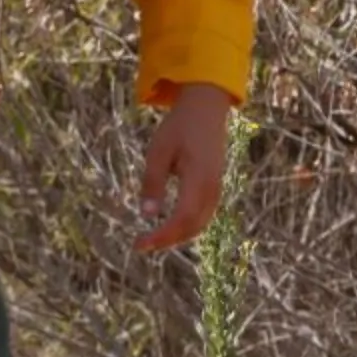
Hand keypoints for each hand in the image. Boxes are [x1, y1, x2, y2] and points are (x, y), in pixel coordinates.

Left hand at [136, 83, 233, 252]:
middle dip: (167, 241)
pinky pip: (203, 215)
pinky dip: (186, 226)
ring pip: (200, 223)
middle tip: (140, 245)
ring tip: (151, 240)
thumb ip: (153, 182)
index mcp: (199, 178)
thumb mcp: (158, 151)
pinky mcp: (214, 187)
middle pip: (192, 227)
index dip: (161, 236)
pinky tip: (168, 227)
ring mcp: (216, 188)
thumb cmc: (178, 128)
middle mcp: (212, 188)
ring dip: (177, 236)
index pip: (182, 218)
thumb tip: (147, 215)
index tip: (139, 245)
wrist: (206, 110)